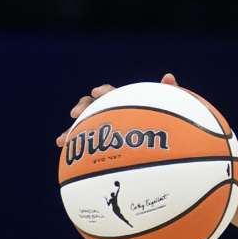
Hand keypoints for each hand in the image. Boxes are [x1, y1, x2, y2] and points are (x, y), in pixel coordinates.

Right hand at [55, 73, 177, 147]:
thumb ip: (172, 93)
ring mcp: (108, 134)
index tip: (97, 93)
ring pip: (85, 130)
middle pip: (92, 108)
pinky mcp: (104, 152)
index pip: (111, 93)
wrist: (169, 151)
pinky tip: (69, 163)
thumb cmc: (173, 127)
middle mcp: (113, 117)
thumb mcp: (175, 110)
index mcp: (126, 105)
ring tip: (61, 141)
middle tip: (74, 114)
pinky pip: (88, 152)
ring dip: (71, 133)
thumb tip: (168, 75)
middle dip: (81, 109)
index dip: (103, 92)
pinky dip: (78, 155)